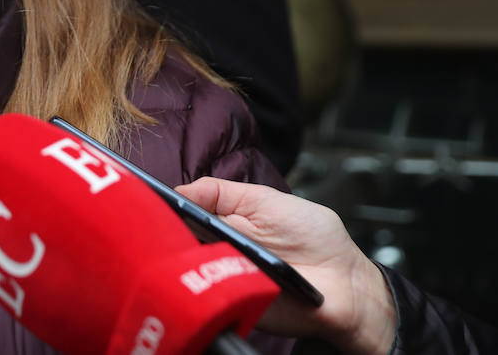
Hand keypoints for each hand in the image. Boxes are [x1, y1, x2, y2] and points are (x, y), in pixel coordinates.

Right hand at [176, 177, 396, 354]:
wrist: (346, 284)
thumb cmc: (314, 239)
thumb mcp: (266, 201)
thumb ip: (221, 193)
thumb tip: (178, 190)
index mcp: (221, 223)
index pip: (180, 215)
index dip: (165, 208)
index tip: (151, 200)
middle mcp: (216, 252)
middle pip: (175, 241)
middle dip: (171, 230)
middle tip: (172, 222)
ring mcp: (222, 279)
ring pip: (185, 269)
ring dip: (189, 256)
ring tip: (206, 244)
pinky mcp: (232, 306)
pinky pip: (206, 295)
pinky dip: (207, 283)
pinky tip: (219, 270)